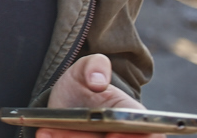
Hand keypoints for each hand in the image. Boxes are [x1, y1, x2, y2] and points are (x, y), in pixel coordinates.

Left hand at [38, 55, 157, 137]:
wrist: (65, 102)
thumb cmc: (83, 85)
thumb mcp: (86, 67)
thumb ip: (95, 65)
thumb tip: (98, 81)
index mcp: (134, 117)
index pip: (151, 134)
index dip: (134, 136)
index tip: (112, 131)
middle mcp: (123, 135)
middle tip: (67, 132)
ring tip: (48, 132)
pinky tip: (45, 134)